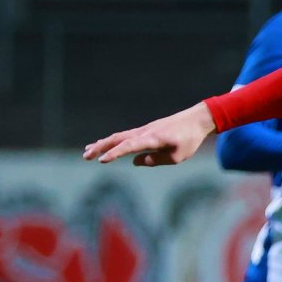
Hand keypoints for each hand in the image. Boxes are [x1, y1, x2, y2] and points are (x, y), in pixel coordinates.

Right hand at [82, 102, 216, 165]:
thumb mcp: (177, 156)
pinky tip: (105, 145)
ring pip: (118, 136)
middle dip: (100, 148)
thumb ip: (156, 160)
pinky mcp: (145, 130)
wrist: (196, 120)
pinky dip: (113, 141)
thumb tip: (137, 161)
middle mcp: (144, 132)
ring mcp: (143, 130)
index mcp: (153, 139)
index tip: (102, 161)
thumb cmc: (189, 140)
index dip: (115, 154)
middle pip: (117, 139)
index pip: (130, 147)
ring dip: (102, 144)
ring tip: (87, 152)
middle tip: (85, 157)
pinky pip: (125, 136)